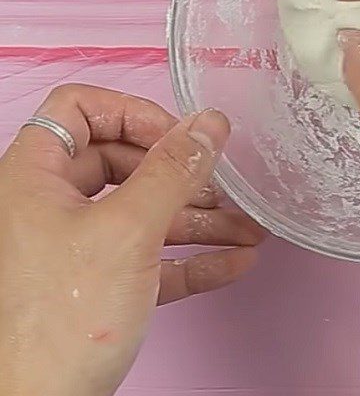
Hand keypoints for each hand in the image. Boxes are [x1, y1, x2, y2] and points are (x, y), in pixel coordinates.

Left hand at [0, 85, 264, 395]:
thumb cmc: (57, 326)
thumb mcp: (129, 232)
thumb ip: (173, 171)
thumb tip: (209, 123)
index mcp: (36, 178)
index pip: (79, 110)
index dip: (132, 113)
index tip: (177, 135)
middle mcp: (50, 207)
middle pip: (121, 161)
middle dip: (179, 174)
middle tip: (219, 187)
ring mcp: (72, 249)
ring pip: (141, 212)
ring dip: (198, 220)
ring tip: (247, 228)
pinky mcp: (96, 289)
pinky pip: (149, 258)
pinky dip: (190, 258)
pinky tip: (233, 262)